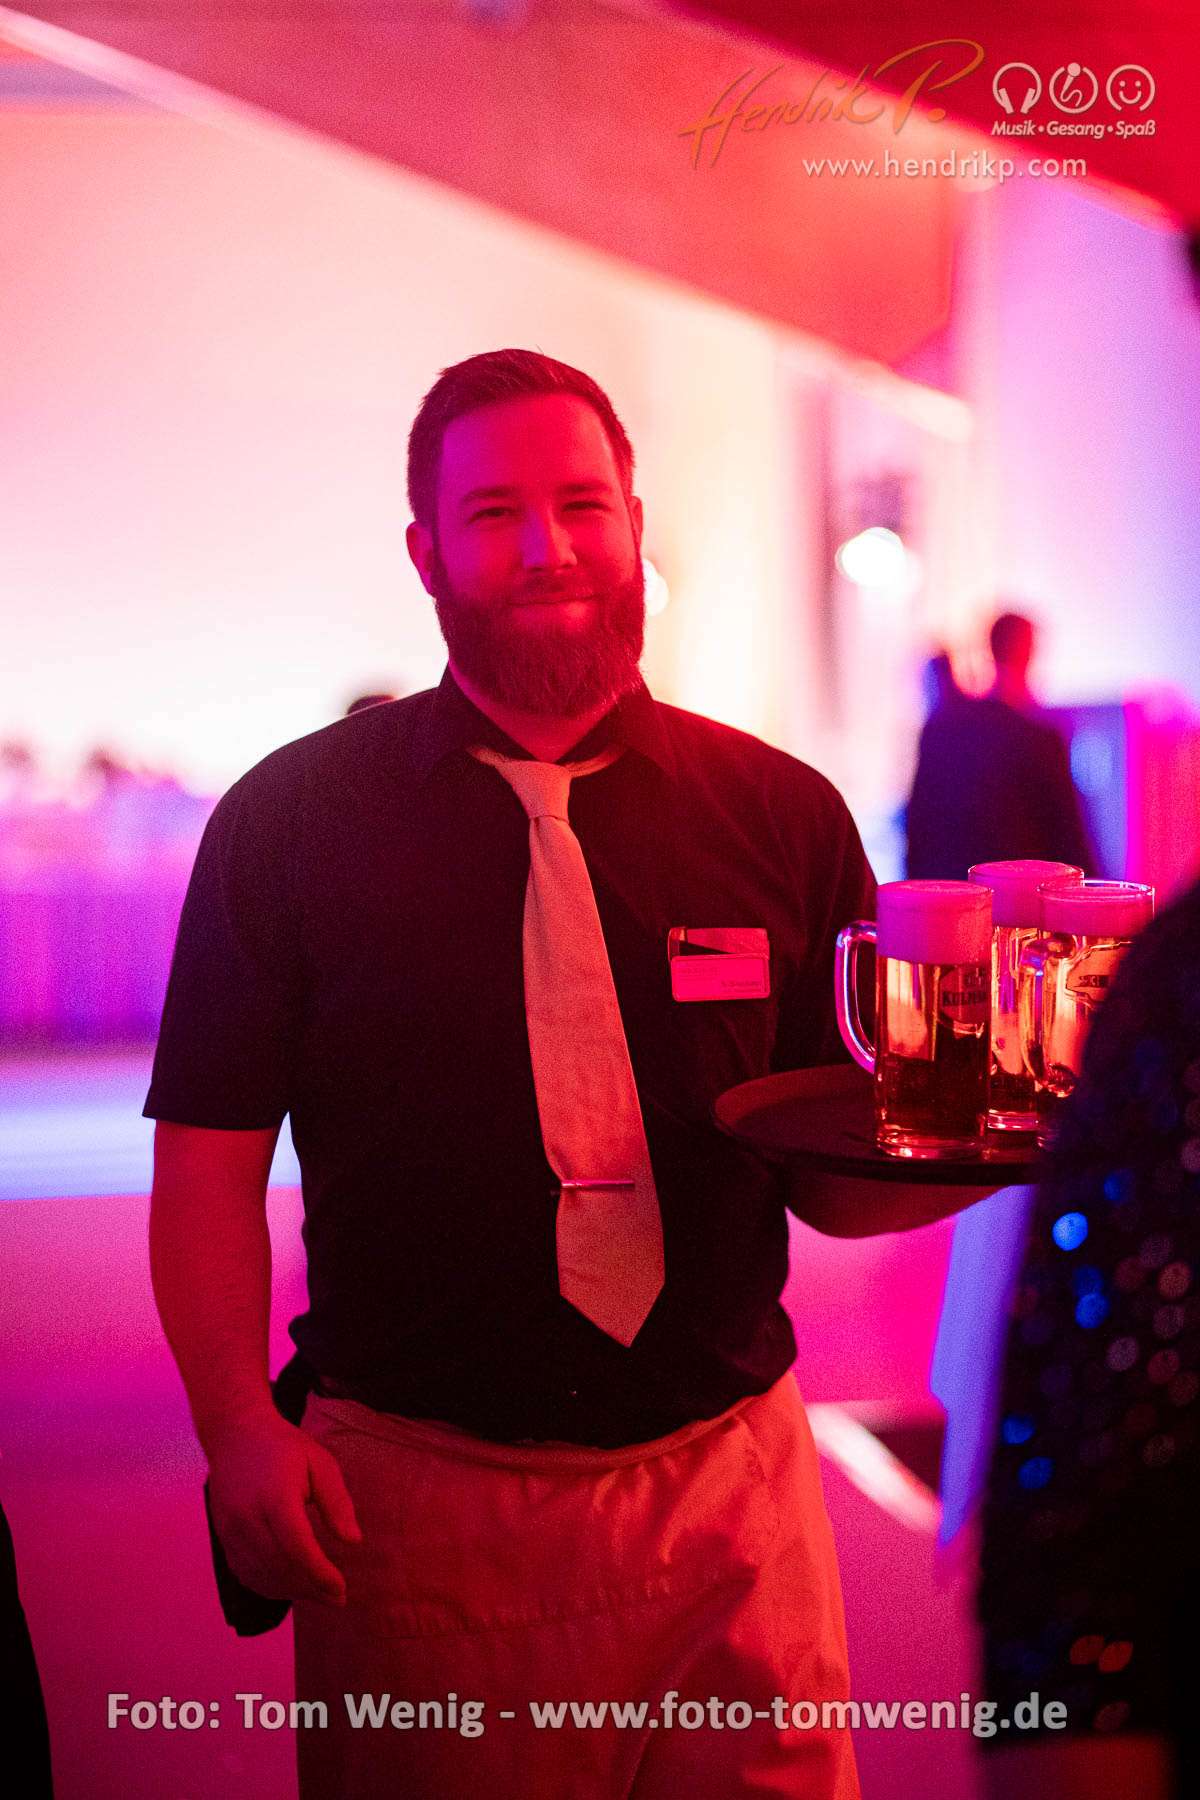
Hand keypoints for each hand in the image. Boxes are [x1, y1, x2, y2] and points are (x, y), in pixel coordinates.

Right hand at [206, 1414, 361, 1606]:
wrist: (236, 1436)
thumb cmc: (284, 1448)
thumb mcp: (320, 1463)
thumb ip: (337, 1502)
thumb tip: (353, 1541)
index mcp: (275, 1496)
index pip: (297, 1546)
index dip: (319, 1573)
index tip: (341, 1588)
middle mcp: (247, 1517)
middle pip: (280, 1566)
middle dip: (311, 1588)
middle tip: (338, 1598)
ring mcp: (231, 1530)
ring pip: (261, 1575)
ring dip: (292, 1591)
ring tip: (320, 1595)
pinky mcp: (223, 1538)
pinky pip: (245, 1573)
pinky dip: (269, 1586)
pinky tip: (291, 1587)